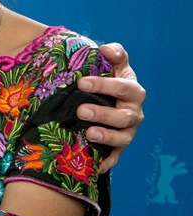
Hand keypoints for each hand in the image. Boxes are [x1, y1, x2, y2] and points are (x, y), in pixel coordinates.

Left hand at [78, 42, 144, 172]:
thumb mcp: (110, 64)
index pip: (123, 86)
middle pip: (123, 115)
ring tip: (88, 133)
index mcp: (132, 89)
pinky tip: (96, 165)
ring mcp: (127, 131)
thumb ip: (113, 54)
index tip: (81, 83)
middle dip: (103, 113)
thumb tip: (105, 49)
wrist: (103, 99)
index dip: (104, 84)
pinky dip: (107, 161)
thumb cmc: (104, 79)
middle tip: (81, 109)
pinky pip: (115, 156)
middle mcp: (133, 111)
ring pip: (122, 137)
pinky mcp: (118, 147)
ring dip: (106, 135)